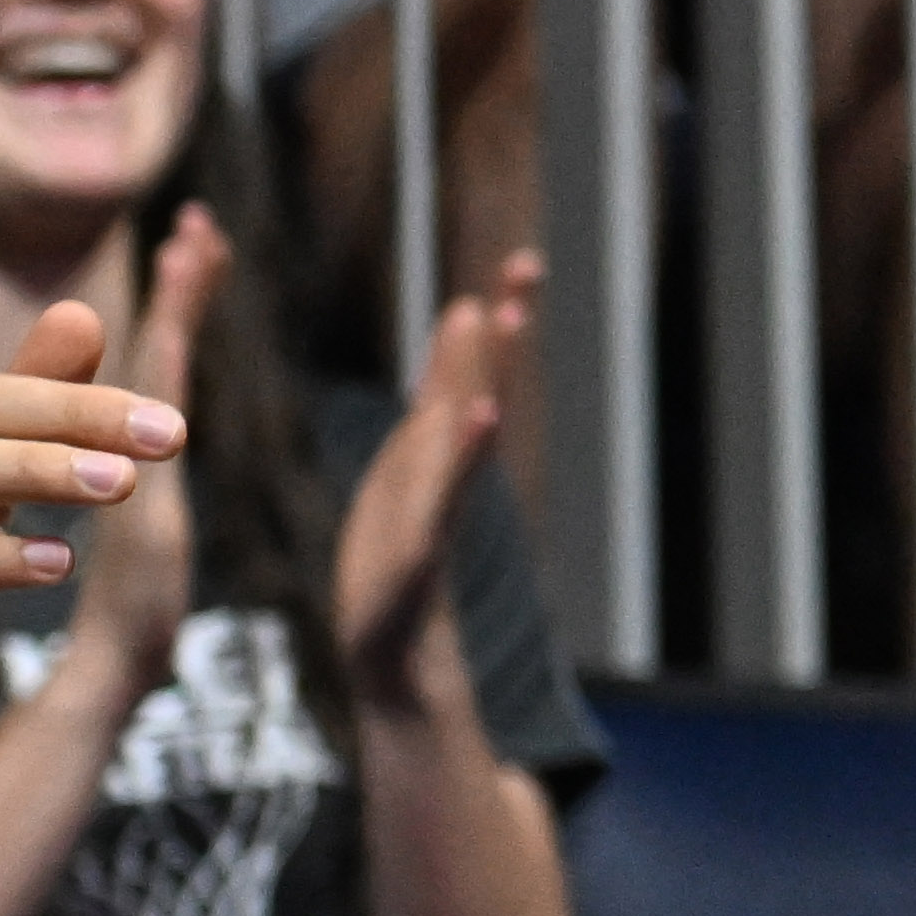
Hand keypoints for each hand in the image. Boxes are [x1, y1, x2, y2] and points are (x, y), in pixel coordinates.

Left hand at [334, 246, 539, 722]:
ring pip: (464, 428)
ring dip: (483, 371)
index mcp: (436, 455)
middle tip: (526, 263)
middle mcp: (446, 471)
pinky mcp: (423, 544)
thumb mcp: (406, 483)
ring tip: (499, 316)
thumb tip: (454, 382)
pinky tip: (483, 415)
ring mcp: (438, 506)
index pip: (471, 375)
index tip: (522, 267)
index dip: (496, 324)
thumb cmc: (394, 569)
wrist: (389, 653)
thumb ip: (432, 431)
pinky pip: (447, 491)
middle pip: (481, 385)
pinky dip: (466, 452)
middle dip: (502, 326)